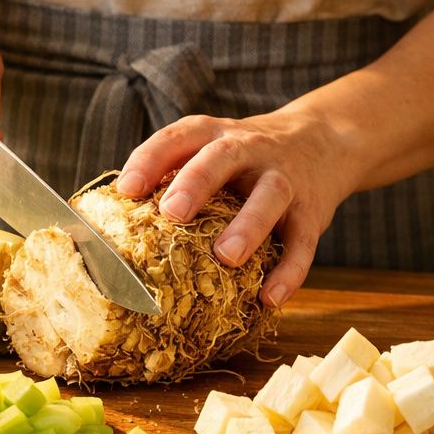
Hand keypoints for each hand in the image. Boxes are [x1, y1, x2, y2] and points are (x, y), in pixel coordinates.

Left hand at [113, 106, 359, 307]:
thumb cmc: (244, 157)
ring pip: (269, 197)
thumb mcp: (210, 148)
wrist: (323, 141)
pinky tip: (269, 298)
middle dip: (196, 183)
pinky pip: (303, 243)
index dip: (150, 160)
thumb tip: (110, 220)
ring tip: (226, 258)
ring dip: (247, 226)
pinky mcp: (312, 212)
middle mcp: (249, 149)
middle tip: (172, 213)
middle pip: (222, 157)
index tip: (126, 190)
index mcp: (214, 134)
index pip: (178, 137)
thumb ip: (172, 174)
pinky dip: (289, 271)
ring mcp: (284, 178)